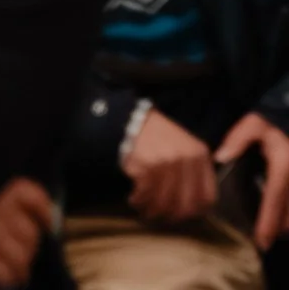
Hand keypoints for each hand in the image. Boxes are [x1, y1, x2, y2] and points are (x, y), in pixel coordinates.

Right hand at [124, 107, 216, 222]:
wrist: (130, 119)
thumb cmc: (159, 136)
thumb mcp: (185, 146)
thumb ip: (195, 170)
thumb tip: (197, 204)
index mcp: (200, 155)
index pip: (207, 196)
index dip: (196, 211)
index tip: (184, 215)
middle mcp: (186, 160)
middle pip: (186, 204)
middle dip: (173, 216)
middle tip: (163, 217)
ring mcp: (166, 163)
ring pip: (164, 201)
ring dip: (152, 210)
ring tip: (144, 210)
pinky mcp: (146, 165)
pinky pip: (145, 193)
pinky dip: (138, 200)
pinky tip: (134, 199)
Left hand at [216, 112, 288, 247]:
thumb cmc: (271, 125)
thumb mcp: (253, 126)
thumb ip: (237, 141)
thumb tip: (221, 158)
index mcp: (283, 166)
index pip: (274, 199)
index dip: (268, 222)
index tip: (261, 239)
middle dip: (277, 230)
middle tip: (263, 241)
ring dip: (286, 224)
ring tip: (271, 233)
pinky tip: (281, 219)